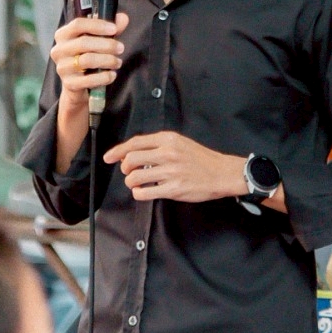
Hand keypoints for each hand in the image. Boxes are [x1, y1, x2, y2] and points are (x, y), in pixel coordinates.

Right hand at [50, 11, 128, 110]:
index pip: (78, 24)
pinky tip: (112, 75)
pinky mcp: (69, 84)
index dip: (97, 25)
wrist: (77, 84)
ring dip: (107, 60)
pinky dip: (104, 77)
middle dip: (106, 45)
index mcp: (63, 35)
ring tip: (118, 62)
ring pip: (87, 60)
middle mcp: (58, 50)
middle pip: (83, 43)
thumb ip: (110, 29)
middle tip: (121, 48)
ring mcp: (62, 68)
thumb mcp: (98, 40)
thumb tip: (123, 18)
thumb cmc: (87, 56)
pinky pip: (89, 80)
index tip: (114, 29)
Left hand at [106, 131, 247, 203]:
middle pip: (131, 160)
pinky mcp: (173, 189)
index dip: (118, 151)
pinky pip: (145, 192)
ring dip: (131, 182)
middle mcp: (168, 153)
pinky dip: (139, 193)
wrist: (222, 173)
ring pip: (135, 177)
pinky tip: (143, 191)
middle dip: (125, 168)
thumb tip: (133, 153)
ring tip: (137, 183)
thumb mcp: (180, 143)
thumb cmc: (201, 158)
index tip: (109, 157)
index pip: (135, 143)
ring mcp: (170, 172)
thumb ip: (159, 146)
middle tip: (129, 172)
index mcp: (168, 139)